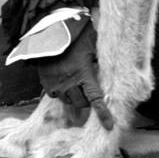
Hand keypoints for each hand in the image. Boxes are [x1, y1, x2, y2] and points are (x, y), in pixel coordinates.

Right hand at [35, 16, 114, 130]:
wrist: (50, 31)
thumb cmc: (75, 36)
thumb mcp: (93, 45)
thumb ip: (100, 58)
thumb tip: (112, 65)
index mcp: (84, 74)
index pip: (96, 98)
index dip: (103, 113)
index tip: (109, 126)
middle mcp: (70, 82)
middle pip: (82, 103)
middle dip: (88, 101)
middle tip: (90, 92)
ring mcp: (56, 84)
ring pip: (68, 101)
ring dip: (75, 97)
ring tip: (77, 85)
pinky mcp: (46, 82)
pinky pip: (56, 95)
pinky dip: (62, 93)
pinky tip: (64, 83)